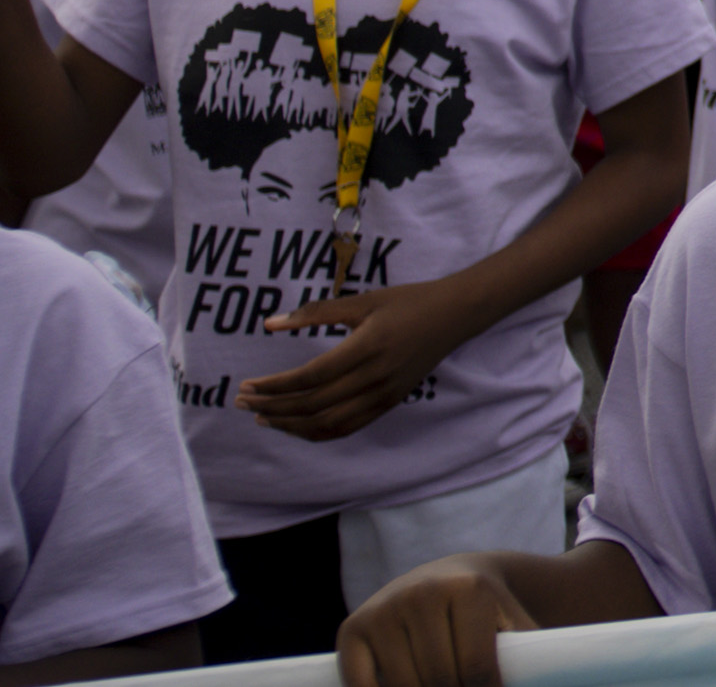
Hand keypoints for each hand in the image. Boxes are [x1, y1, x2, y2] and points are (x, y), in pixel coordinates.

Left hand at [242, 281, 472, 437]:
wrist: (456, 315)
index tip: (247, 386)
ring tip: (263, 417)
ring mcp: (383, 394)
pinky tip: (296, 425)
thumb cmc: (408, 301)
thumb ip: (316, 312)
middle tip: (243, 402)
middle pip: (312, 404)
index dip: (273, 386)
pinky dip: (316, 432)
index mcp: (366, 347)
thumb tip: (269, 323)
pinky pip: (347, 428)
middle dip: (272, 407)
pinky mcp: (389, 403)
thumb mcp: (363, 300)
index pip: (309, 378)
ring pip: (327, 424)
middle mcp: (374, 377)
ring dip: (290, 425)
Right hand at [336, 554, 536, 686]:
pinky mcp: (352, 629)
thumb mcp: (513, 622)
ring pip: (403, 686)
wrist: (451, 574)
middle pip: (440, 679)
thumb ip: (527, 653)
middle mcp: (421, 593)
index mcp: (469, 589)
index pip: (477, 668)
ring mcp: (384, 609)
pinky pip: (361, 685)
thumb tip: (543, 678)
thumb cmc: (489, 609)